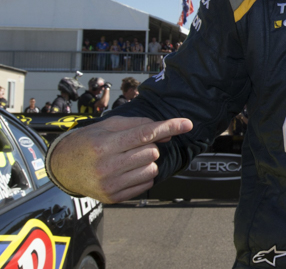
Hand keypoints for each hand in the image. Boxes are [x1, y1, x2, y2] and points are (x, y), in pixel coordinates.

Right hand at [49, 116, 192, 203]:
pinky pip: (146, 185)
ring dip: (147, 161)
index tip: (187, 124)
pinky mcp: (114, 197)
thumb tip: (167, 134)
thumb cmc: (87, 142)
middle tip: (133, 145)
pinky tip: (127, 171)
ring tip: (128, 159)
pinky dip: (143, 175)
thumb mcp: (108, 126)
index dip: (169, 127)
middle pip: (152, 152)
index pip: (145, 134)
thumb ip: (139, 125)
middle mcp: (107, 166)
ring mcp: (110, 185)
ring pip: (152, 169)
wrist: (62, 167)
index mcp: (105, 145)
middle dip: (149, 146)